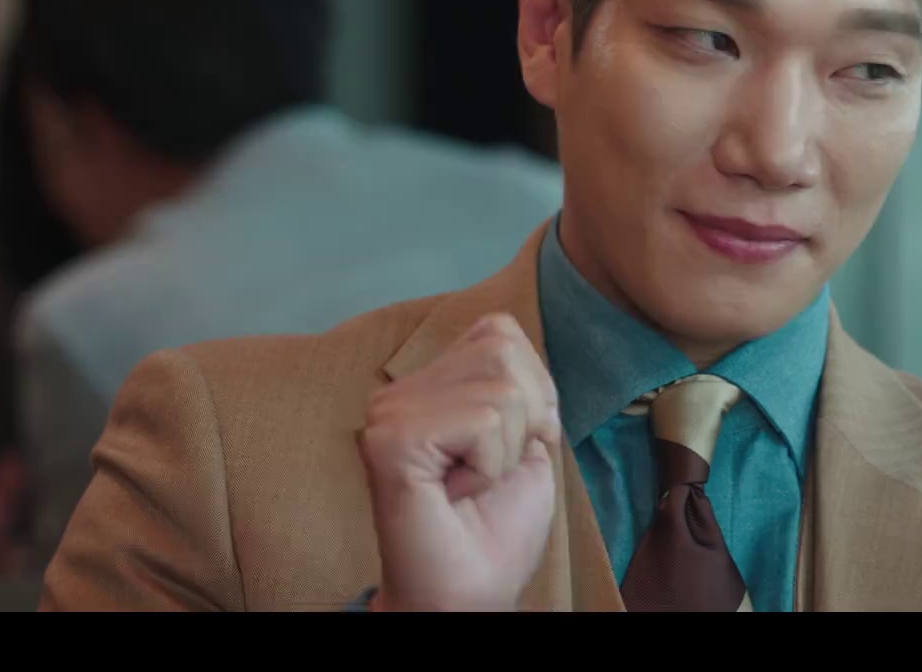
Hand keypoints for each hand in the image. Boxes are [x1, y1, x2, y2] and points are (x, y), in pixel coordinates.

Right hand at [360, 313, 559, 611]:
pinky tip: (457, 493)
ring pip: (499, 385)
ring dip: (505, 448)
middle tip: (492, 469)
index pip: (497, 329)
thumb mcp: (525, 439)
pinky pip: (482, 421)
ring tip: (471, 483)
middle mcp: (400, 391)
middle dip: (526, 414)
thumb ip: (520, 385)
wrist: (468, 592)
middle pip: (501, 348)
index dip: (532, 385)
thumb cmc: (496, 528)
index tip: (516, 443)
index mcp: (428, 384)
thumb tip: (519, 354)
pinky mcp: (390, 440)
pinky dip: (489, 465)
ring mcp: (389, 413)